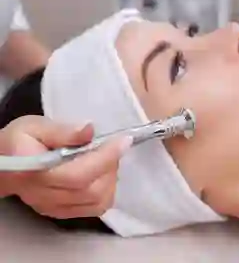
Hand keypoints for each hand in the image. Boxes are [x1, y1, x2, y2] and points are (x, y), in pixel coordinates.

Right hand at [0, 116, 131, 218]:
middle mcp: (45, 196)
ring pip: (97, 203)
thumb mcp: (35, 126)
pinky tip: (102, 174)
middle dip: (110, 167)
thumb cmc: (19, 142)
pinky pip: (95, 209)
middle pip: (91, 191)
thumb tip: (90, 130)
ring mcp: (54, 209)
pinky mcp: (62, 213)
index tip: (124, 140)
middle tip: (113, 147)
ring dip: (111, 179)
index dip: (105, 158)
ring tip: (107, 159)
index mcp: (36, 173)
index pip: (78, 174)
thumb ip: (62, 131)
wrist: (3, 166)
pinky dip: (107, 191)